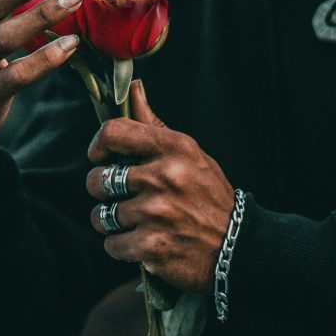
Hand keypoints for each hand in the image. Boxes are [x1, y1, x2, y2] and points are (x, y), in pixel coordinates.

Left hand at [86, 81, 234, 294]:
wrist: (236, 246)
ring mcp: (157, 213)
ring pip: (101, 215)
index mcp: (174, 148)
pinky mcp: (152, 246)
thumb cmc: (208, 195)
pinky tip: (142, 242)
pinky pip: (111, 244)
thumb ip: (154, 125)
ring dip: (111, 221)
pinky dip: (121, 247)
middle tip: (122, 196)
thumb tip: (134, 88)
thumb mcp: (189, 154)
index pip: (113, 132)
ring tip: (134, 221)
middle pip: (98, 179)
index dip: (98, 145)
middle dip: (103, 190)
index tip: (100, 157)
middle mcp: (164, 177)